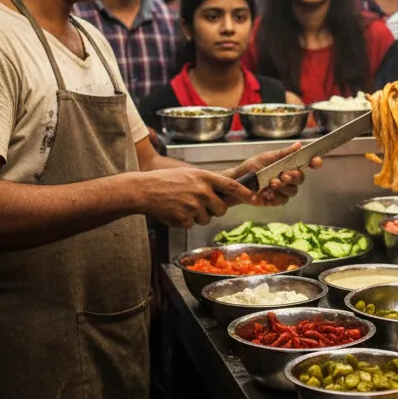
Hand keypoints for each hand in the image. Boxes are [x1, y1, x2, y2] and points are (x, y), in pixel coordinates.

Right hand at [140, 167, 254, 227]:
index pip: (231, 186)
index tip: (254, 197)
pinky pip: (192, 225)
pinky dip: (184, 221)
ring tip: (182, 205)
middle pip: (222, 209)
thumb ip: (204, 182)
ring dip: (198, 216)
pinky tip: (174, 211)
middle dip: (215, 210)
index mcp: (204, 177)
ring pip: (206, 219)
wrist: (143, 190)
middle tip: (202, 206)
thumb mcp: (187, 174)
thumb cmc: (163, 181)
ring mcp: (194, 206)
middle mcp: (202, 191)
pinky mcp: (185, 219)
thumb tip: (219, 191)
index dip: (244, 193)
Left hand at [223, 143, 322, 206]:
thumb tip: (299, 145)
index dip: (314, 162)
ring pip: (292, 190)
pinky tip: (266, 193)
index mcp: (288, 165)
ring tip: (271, 183)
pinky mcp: (276, 201)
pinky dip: (275, 196)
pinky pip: (282, 200)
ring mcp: (283, 190)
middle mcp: (288, 178)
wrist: (236, 182)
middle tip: (284, 175)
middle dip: (294, 176)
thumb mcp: (267, 157)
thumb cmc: (251, 168)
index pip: (305, 163)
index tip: (316, 161)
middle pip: (301, 179)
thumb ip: (283, 153)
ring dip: (283, 186)